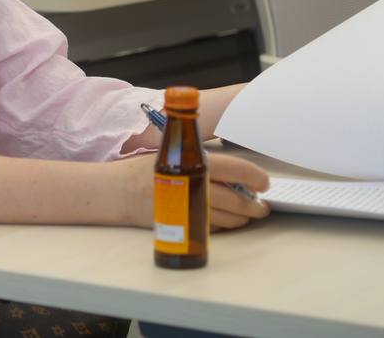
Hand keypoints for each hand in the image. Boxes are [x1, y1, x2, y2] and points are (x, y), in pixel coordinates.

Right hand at [115, 153, 269, 230]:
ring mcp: (187, 207)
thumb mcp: (171, 154)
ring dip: (242, 218)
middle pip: (236, 199)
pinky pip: (213, 229)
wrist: (118, 191)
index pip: (235, 169)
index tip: (264, 182)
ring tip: (247, 215)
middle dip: (254, 205)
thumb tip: (235, 171)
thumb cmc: (144, 169)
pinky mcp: (182, 225)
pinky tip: (226, 221)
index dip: (255, 177)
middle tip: (261, 206)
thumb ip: (201, 161)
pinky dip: (224, 226)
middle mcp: (193, 185)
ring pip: (227, 218)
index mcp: (193, 163)